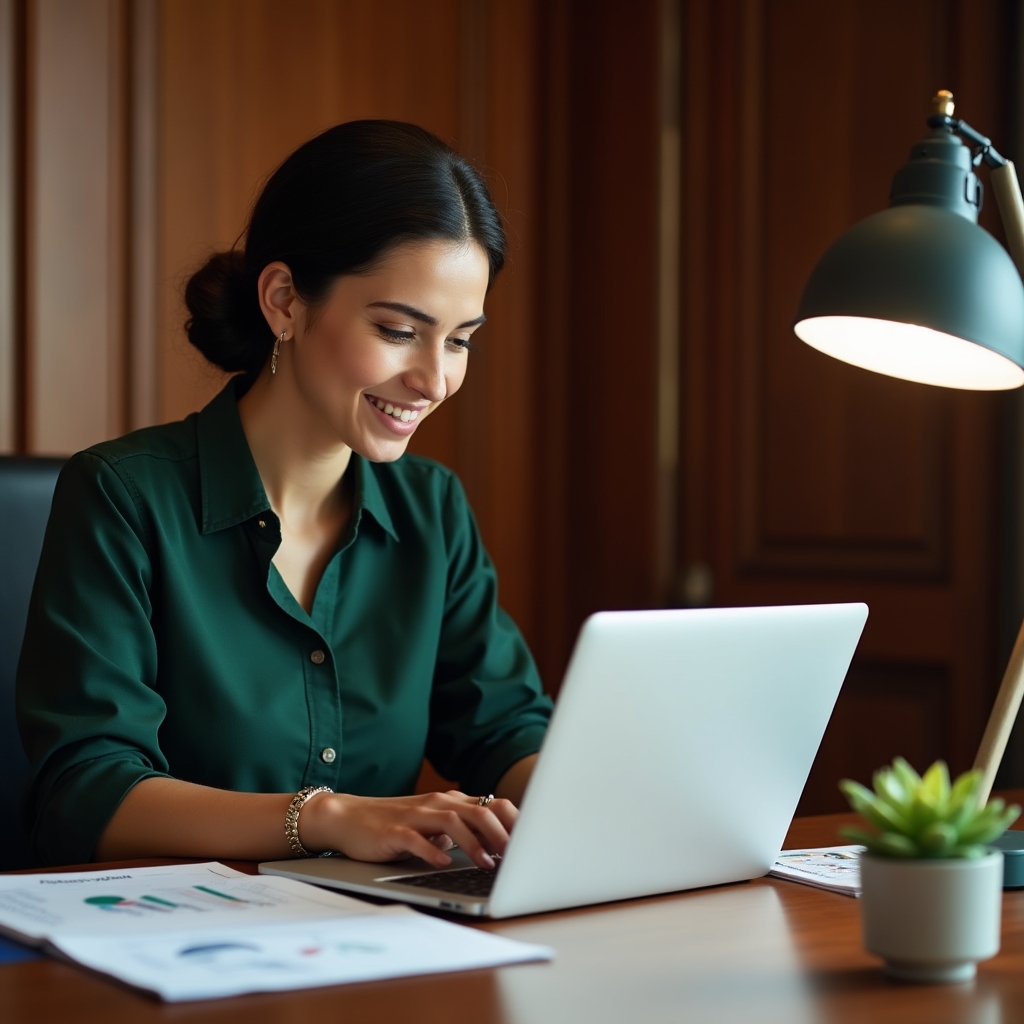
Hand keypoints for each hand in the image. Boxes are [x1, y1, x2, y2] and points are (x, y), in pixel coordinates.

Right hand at [299, 790, 517, 868]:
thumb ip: (462, 831)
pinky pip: (417, 839)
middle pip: (479, 811)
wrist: (349, 818)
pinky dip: (433, 850)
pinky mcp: (394, 831)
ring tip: (488, 864)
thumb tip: (497, 847)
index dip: (515, 822)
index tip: (534, 842)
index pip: (492, 805)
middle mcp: (438, 803)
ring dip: (475, 843)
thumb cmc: (396, 824)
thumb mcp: (434, 826)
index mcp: (451, 802)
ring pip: (454, 821)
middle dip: (502, 834)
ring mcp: (416, 815)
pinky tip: (444, 862)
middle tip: (518, 857)